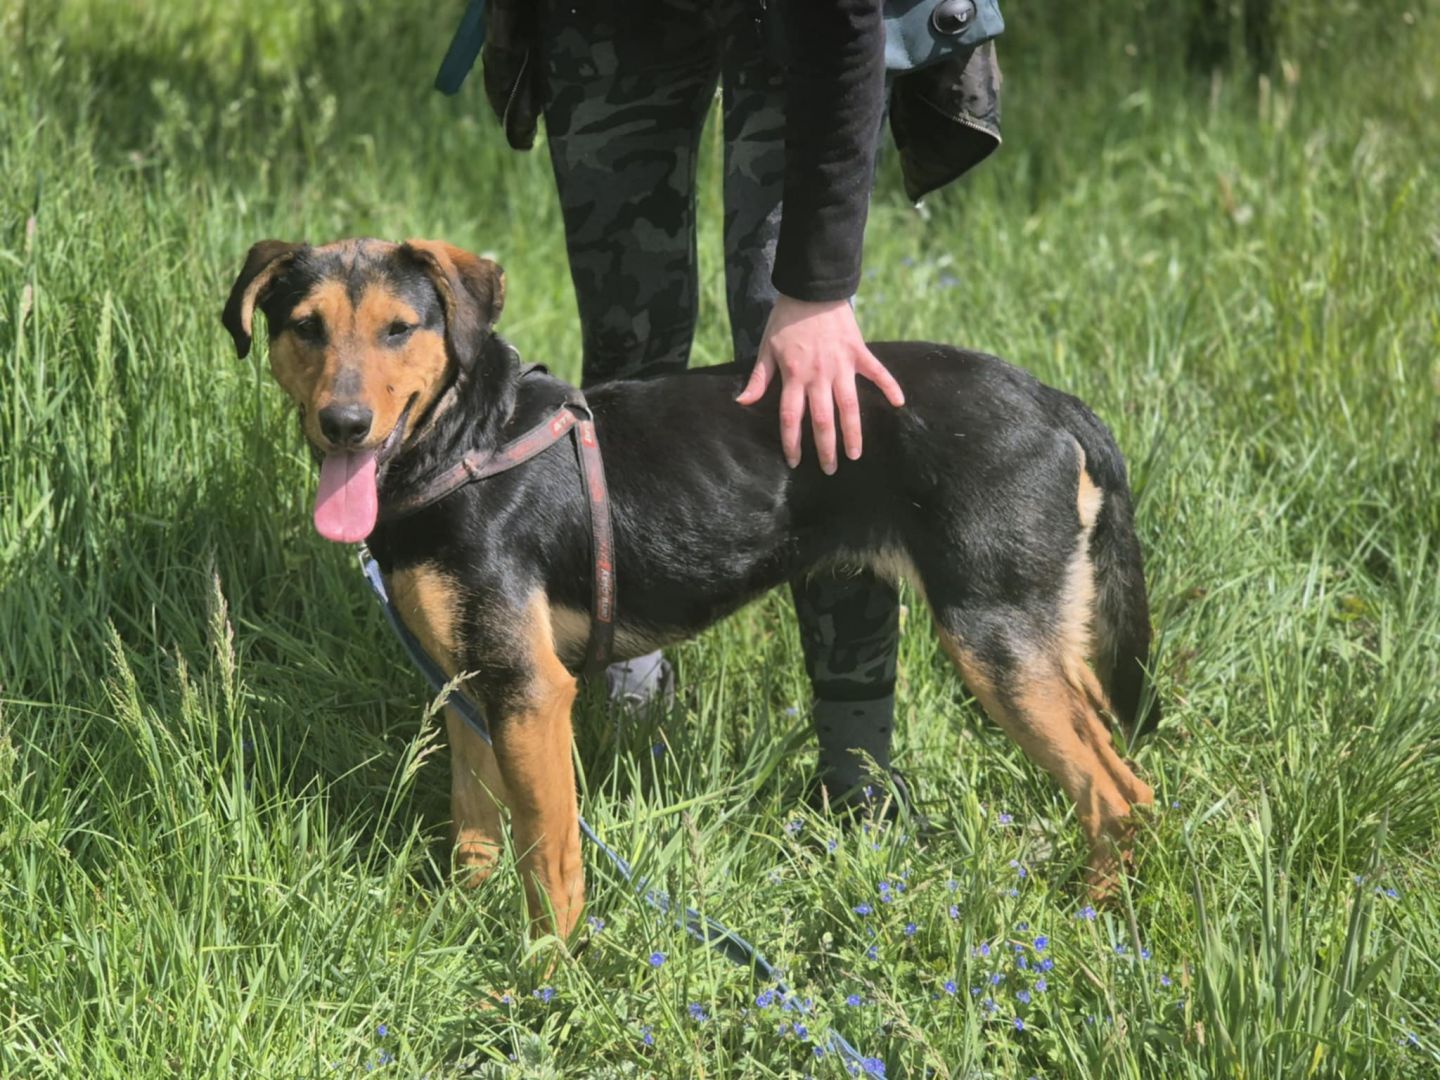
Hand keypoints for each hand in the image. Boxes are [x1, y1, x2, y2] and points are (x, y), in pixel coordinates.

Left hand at [736, 294, 904, 473]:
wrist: (811, 288)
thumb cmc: (785, 319)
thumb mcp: (766, 348)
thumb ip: (759, 378)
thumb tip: (742, 402)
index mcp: (794, 376)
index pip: (791, 418)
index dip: (792, 442)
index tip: (794, 462)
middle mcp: (818, 375)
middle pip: (822, 419)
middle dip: (826, 448)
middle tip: (829, 470)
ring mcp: (841, 364)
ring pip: (849, 406)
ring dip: (853, 432)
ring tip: (855, 454)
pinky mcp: (859, 352)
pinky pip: (877, 372)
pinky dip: (889, 386)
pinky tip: (899, 404)